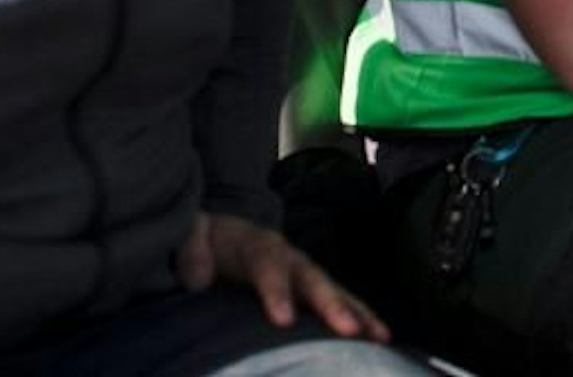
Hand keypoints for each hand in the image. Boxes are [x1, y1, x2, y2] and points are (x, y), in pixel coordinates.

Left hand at [175, 211, 388, 342]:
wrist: (224, 234)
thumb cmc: (207, 240)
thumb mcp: (191, 234)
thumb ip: (191, 248)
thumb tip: (197, 277)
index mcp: (256, 246)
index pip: (269, 266)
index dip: (277, 292)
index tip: (283, 321)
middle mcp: (289, 258)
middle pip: (313, 280)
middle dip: (332, 305)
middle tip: (350, 330)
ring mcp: (304, 274)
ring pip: (335, 292)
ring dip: (358, 313)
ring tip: (380, 336)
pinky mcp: (311, 291)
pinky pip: (339, 303)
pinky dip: (360, 318)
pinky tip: (379, 338)